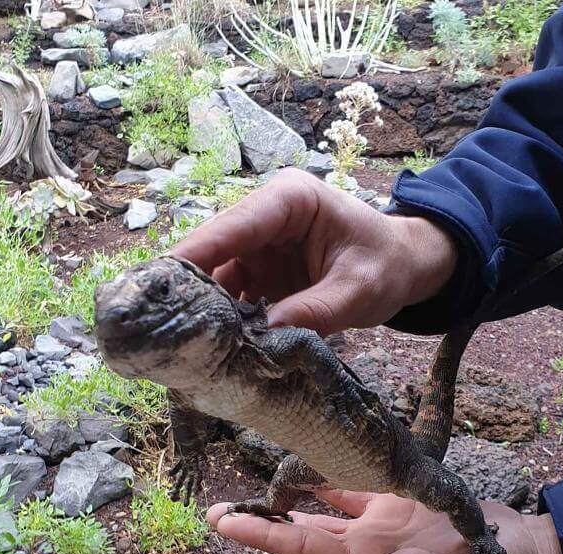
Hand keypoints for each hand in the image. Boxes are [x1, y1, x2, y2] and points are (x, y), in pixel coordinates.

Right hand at [171, 169, 456, 336]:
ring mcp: (259, 245)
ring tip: (180, 342)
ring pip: (216, 275)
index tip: (160, 280)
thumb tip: (263, 338)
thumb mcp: (359, 290)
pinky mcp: (259, 272)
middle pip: (215, 249)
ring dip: (203, 308)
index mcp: (291, 200)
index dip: (196, 252)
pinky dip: (222, 319)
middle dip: (190, 286)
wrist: (402, 267)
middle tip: (161, 323)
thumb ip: (316, 311)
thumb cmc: (387, 265)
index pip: (235, 225)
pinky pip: (230, 294)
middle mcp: (266, 217)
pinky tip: (210, 345)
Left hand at [208, 491, 562, 553]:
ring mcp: (375, 523)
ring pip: (320, 506)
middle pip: (299, 531)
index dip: (264, 536)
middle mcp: (362, 546)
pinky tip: (306, 452)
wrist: (516, 553)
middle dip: (259, 521)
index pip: (305, 550)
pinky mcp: (392, 499)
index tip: (224, 523)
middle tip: (214, 510)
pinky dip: (328, 471)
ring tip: (248, 481)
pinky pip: (351, 484)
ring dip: (286, 494)